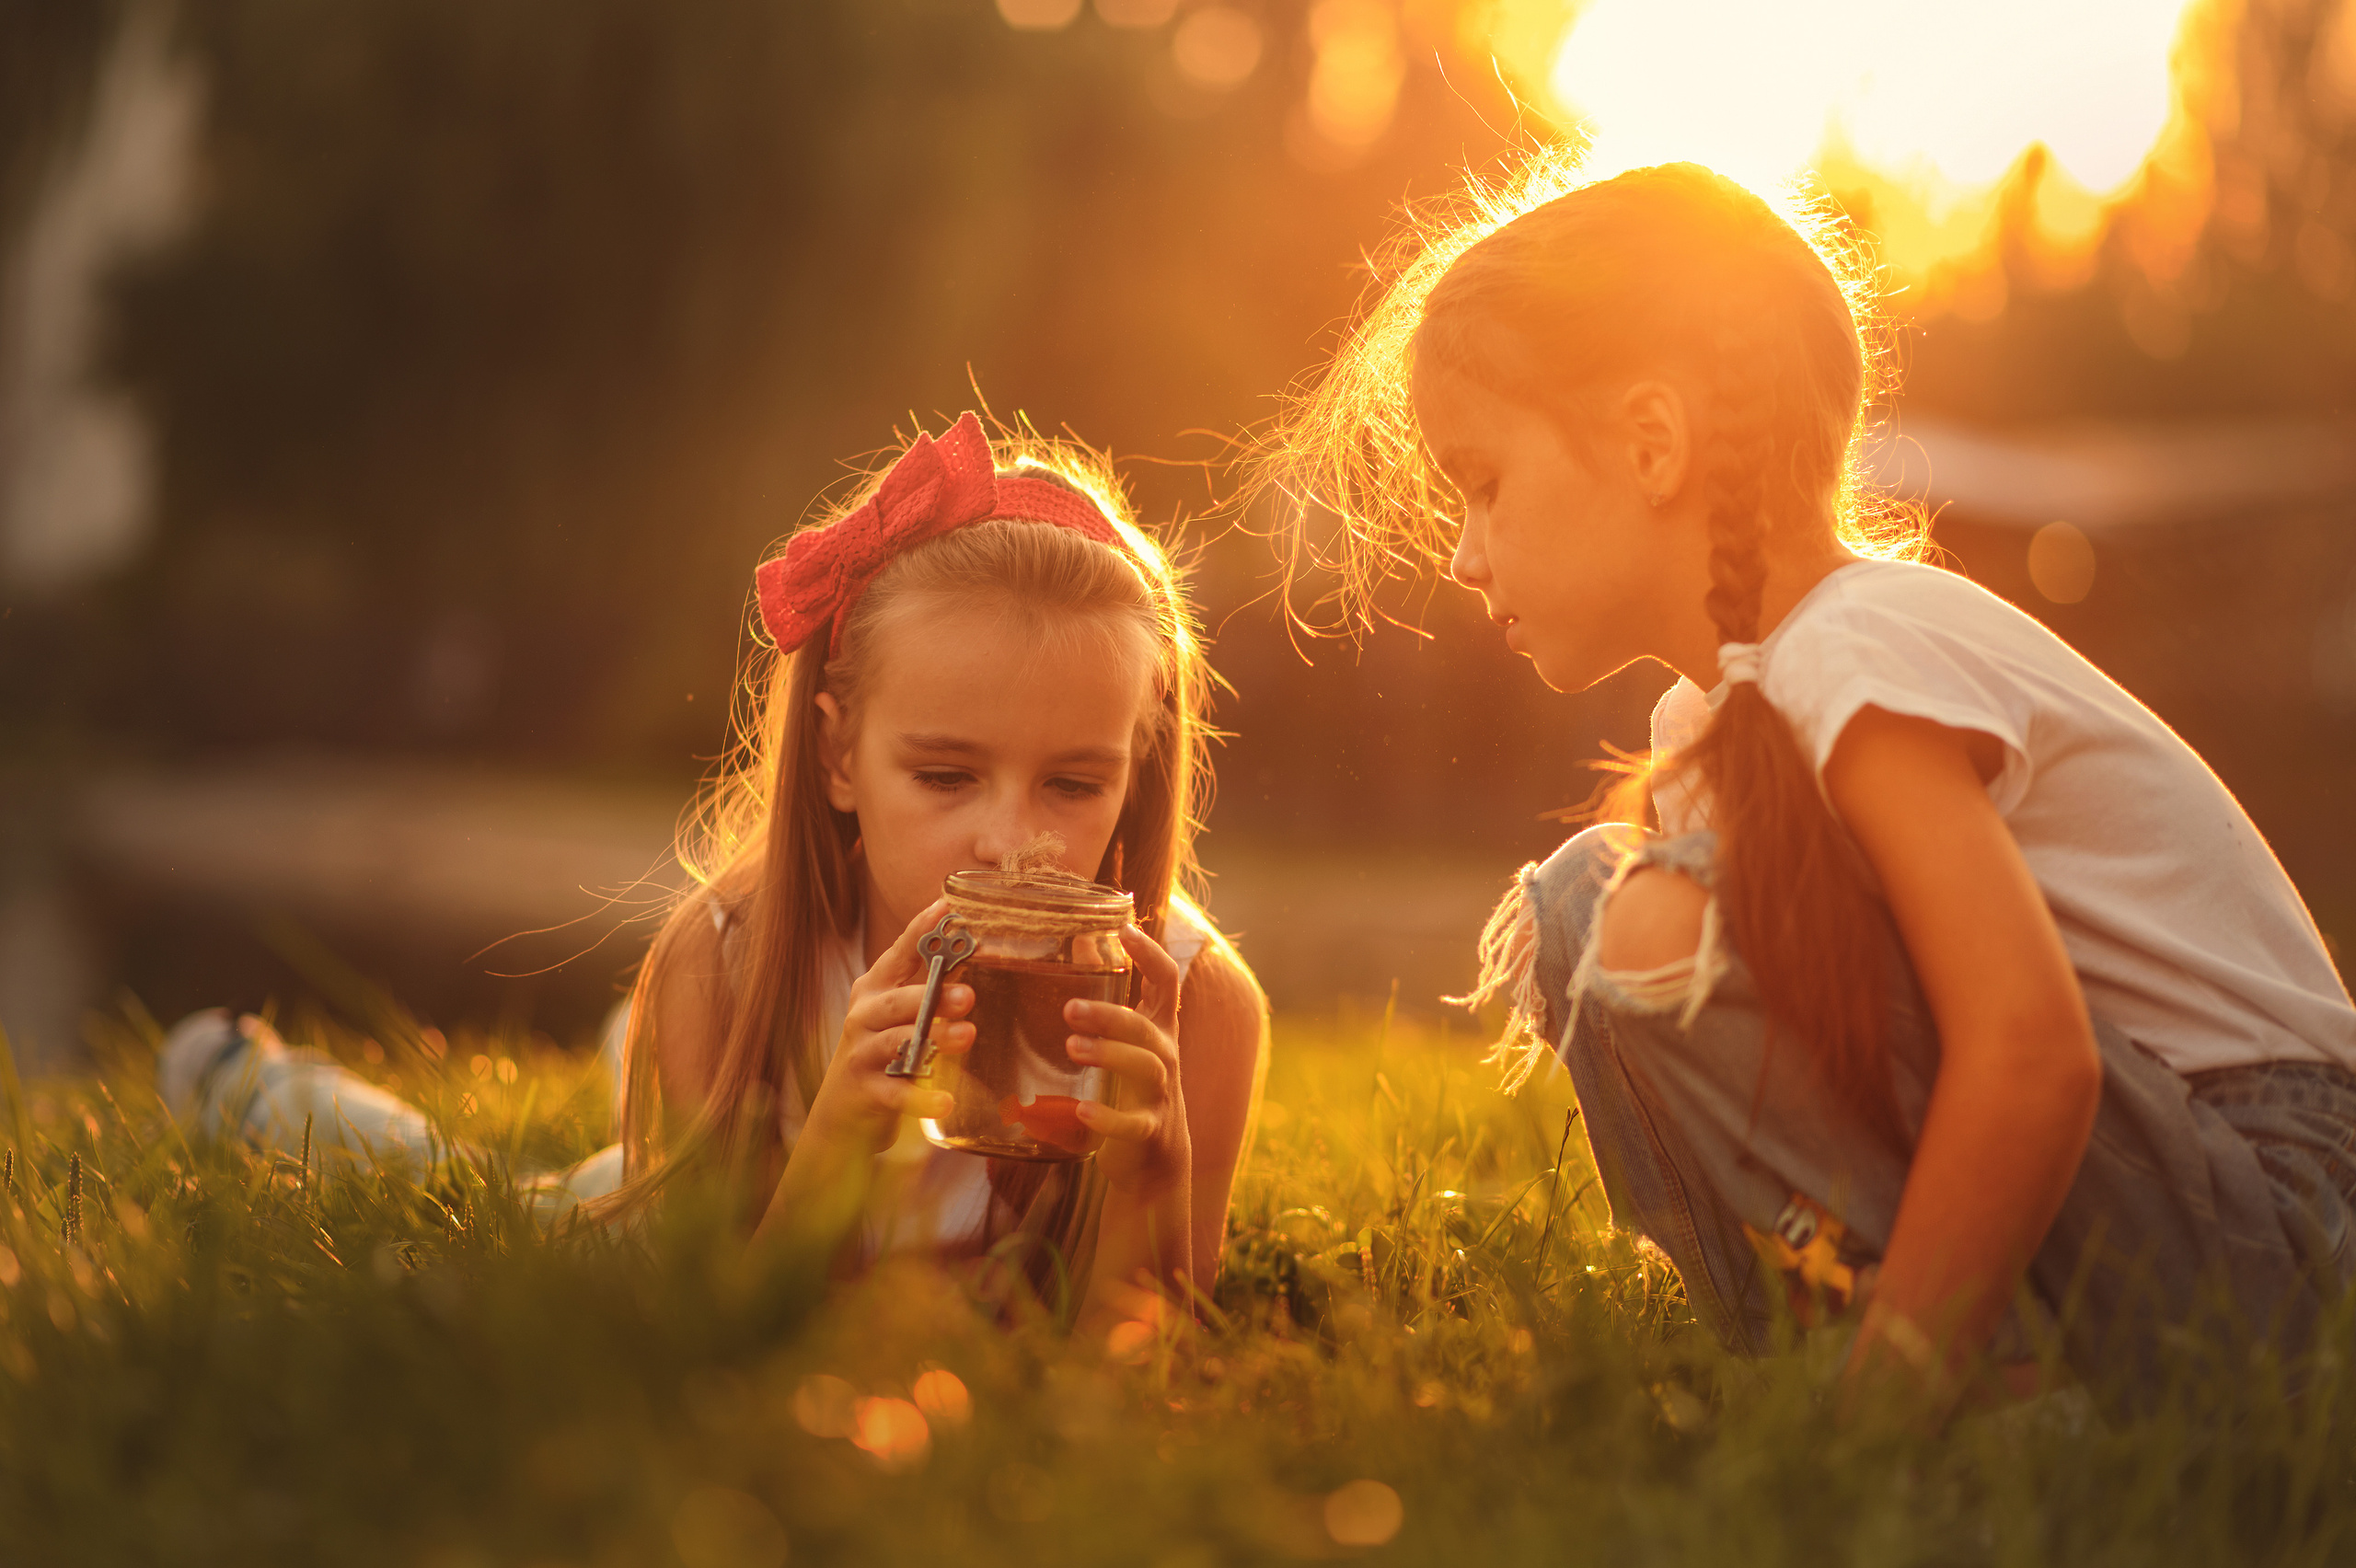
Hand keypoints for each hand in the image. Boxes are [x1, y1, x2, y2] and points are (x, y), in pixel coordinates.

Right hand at [800, 900, 973, 1156]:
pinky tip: (946, 1102)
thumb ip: (928, 986)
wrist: (841, 1109)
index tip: (946, 908)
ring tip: (966, 1036)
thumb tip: (971, 950)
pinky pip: (896, 1092)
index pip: (900, 954)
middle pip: (898, 1001)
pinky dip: (921, 1098)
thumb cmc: (882, 1050)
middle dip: (933, 996)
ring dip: (933, 1039)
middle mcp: (864, 1015)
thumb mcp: (899, 1014)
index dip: (920, 931)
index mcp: (875, 989)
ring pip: (897, 1042)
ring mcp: (861, 1053)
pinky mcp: (864, 1091)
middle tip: (968, 996)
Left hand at [1065, 925, 1189, 1197]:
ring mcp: (1160, 1094)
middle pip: (1145, 1028)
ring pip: (1145, 1068)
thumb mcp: (1129, 1045)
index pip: (1166, 981)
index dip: (1150, 954)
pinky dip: (1109, 1117)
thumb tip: (1077, 947)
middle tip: (1070, 1009)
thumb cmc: (1134, 1090)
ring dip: (1109, 1055)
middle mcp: (1165, 1056)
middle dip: (1110, 1016)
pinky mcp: (1149, 1130)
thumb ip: (1109, 1006)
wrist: (1157, 1159)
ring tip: (1072, 1047)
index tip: (1126, 930)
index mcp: (1159, 1030)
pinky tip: (1081, 1110)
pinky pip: (1134, 1122)